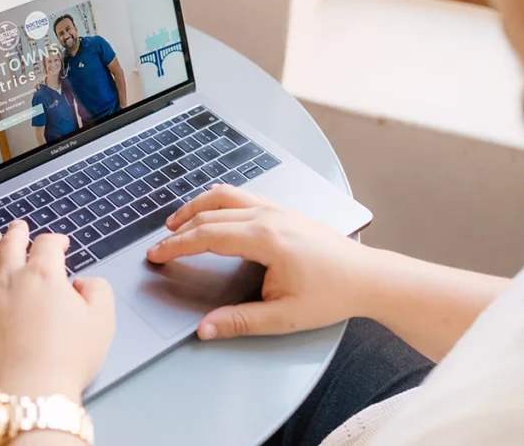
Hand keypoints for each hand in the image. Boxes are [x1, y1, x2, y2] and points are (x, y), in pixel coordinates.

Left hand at [0, 221, 115, 400]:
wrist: (31, 394)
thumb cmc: (66, 360)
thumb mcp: (102, 321)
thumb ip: (97, 291)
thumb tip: (85, 283)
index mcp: (44, 276)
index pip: (47, 245)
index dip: (56, 240)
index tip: (60, 243)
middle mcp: (10, 282)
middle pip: (9, 246)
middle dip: (15, 233)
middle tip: (17, 227)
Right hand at [146, 185, 374, 340]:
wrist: (367, 277)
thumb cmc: (332, 294)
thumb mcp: (283, 317)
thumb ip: (239, 322)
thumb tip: (205, 329)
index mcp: (265, 238)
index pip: (208, 235)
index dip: (177, 246)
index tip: (156, 255)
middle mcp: (268, 216)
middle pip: (211, 213)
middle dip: (180, 229)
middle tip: (159, 245)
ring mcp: (277, 209)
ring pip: (225, 195)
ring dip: (197, 207)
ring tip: (177, 222)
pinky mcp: (284, 210)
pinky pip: (243, 195)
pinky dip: (218, 201)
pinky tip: (213, 212)